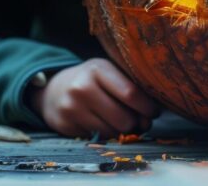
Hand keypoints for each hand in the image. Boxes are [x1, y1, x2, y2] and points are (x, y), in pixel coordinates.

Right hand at [28, 58, 159, 137]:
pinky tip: (105, 125)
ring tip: (124, 123)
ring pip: (112, 132)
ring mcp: (71, 108)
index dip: (148, 108)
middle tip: (140, 121)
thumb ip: (130, 85)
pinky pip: (98, 139)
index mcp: (98, 69)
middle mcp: (82, 87)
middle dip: (138, 124)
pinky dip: (107, 135)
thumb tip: (153, 114)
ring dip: (123, 132)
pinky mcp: (64, 125)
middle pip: (124, 119)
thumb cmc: (92, 81)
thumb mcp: (108, 72)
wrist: (54, 90)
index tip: (154, 112)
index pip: (131, 94)